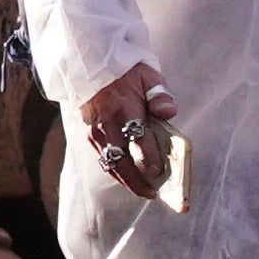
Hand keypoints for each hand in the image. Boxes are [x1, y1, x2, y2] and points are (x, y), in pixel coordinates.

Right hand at [77, 68, 178, 193]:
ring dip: (126, 180)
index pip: (137, 138)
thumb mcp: (147, 76)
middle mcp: (107, 124)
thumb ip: (159, 96)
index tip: (158, 171)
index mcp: (124, 108)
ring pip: (110, 163)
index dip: (148, 157)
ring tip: (143, 191)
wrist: (93, 65)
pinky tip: (129, 178)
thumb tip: (168, 112)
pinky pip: (103, 159)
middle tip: (152, 193)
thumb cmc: (126, 72)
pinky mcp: (90, 135)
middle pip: (121, 160)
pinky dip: (116, 171)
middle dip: (137, 180)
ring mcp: (96, 132)